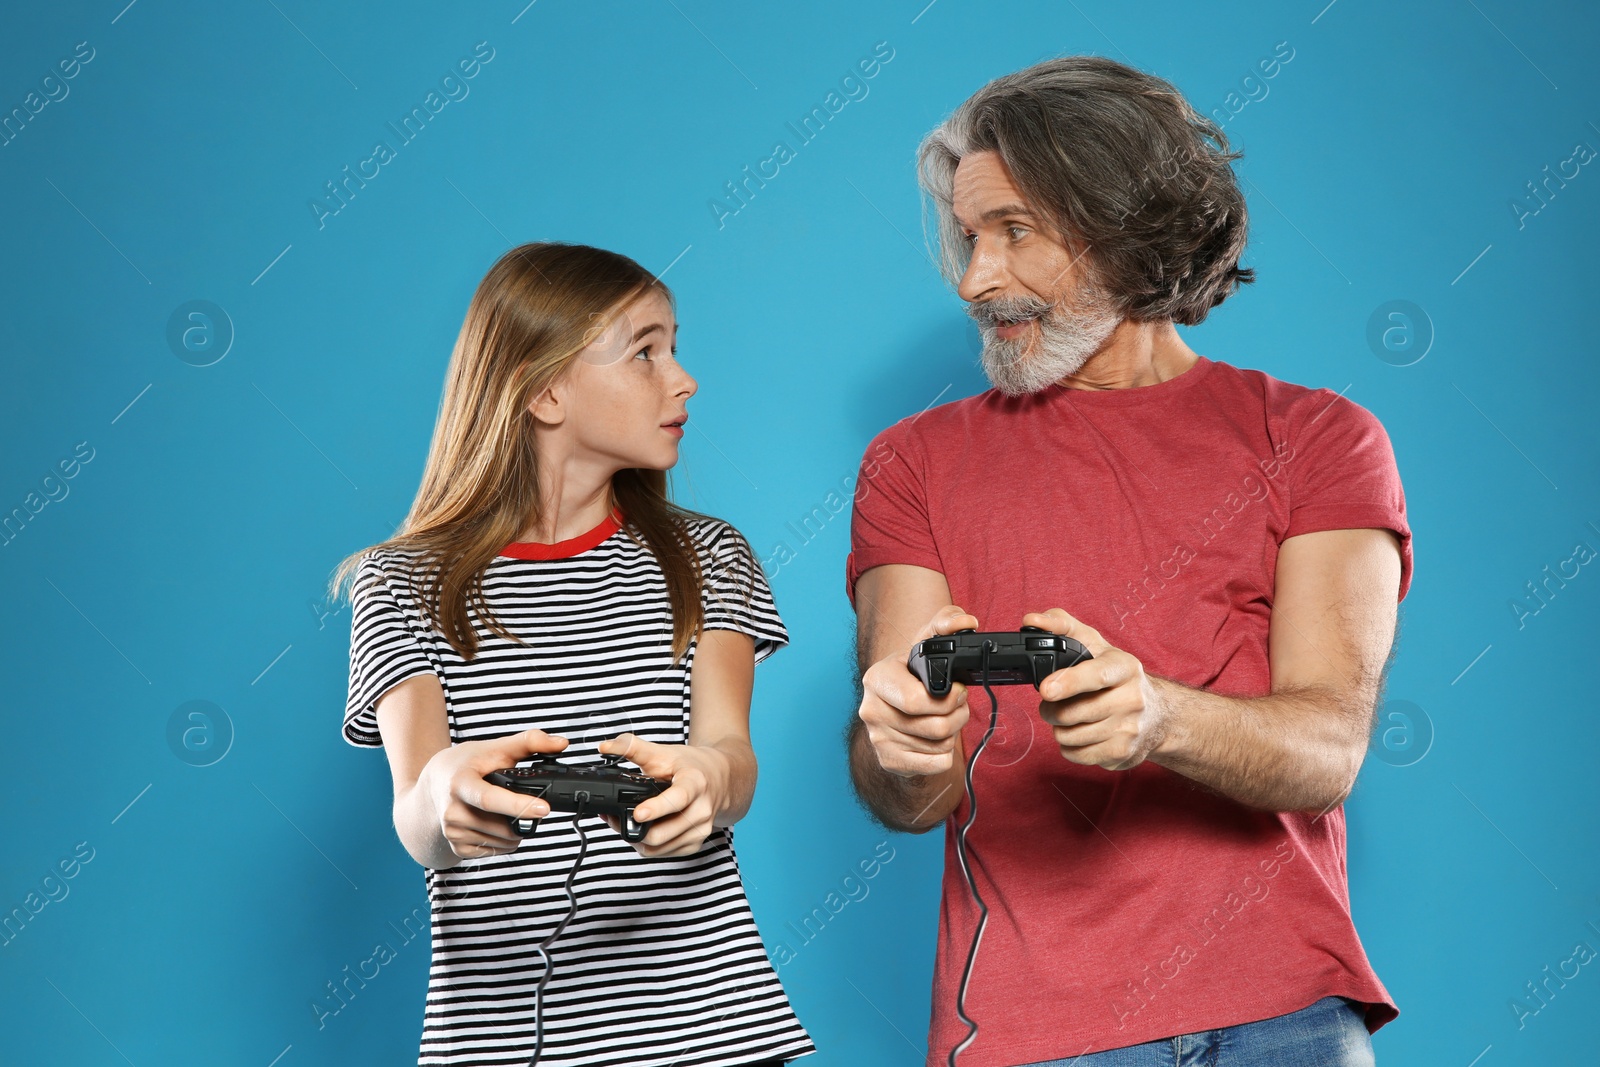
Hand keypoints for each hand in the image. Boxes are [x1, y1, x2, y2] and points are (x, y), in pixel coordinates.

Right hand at [418, 728, 569, 859]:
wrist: (432, 785)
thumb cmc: (464, 764)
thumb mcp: (493, 748)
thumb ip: (529, 742)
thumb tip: (561, 744)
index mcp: (460, 783)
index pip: (490, 799)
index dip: (518, 805)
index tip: (544, 808)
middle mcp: (452, 811)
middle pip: (503, 826)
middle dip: (524, 818)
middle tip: (530, 803)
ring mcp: (453, 832)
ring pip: (503, 841)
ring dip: (516, 830)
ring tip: (509, 812)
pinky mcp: (457, 847)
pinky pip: (495, 851)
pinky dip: (504, 840)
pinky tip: (497, 823)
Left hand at [596, 734, 733, 857]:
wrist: (721, 779)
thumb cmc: (691, 766)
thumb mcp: (664, 752)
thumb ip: (633, 747)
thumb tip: (605, 747)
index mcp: (695, 783)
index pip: (678, 799)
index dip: (657, 808)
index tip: (638, 812)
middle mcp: (702, 810)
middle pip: (661, 833)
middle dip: (632, 826)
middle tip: (614, 815)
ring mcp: (700, 830)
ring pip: (658, 848)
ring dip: (636, 838)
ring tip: (624, 821)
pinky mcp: (695, 843)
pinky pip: (663, 853)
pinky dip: (647, 845)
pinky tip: (641, 829)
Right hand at [858, 605, 978, 777]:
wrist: (891, 708)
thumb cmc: (911, 675)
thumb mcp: (924, 643)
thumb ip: (946, 622)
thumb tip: (966, 622)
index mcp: (877, 678)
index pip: (917, 701)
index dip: (949, 698)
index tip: (958, 689)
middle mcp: (871, 710)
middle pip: (935, 726)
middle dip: (957, 715)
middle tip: (958, 705)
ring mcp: (878, 739)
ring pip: (938, 745)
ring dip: (952, 733)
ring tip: (947, 719)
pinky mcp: (889, 761)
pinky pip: (936, 764)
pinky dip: (944, 754)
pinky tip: (936, 739)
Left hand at [1024, 608, 1169, 770]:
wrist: (1158, 714)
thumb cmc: (1117, 676)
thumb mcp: (1095, 644)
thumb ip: (1062, 625)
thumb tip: (1032, 620)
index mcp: (1125, 667)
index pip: (1097, 675)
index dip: (1069, 682)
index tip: (1046, 689)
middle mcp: (1132, 699)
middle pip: (1073, 713)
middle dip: (1051, 709)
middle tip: (1052, 701)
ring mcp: (1129, 729)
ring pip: (1069, 736)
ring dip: (1059, 727)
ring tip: (1068, 717)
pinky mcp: (1122, 753)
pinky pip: (1076, 754)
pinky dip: (1069, 746)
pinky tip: (1080, 733)